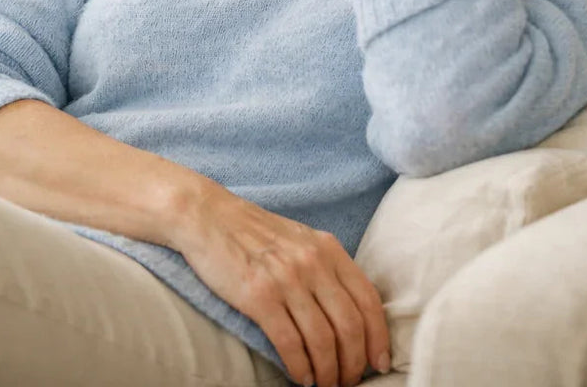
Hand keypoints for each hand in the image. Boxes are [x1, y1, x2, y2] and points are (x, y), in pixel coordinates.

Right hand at [171, 183, 390, 385]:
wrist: (207, 216)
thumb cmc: (253, 232)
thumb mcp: (301, 239)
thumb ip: (326, 267)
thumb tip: (349, 311)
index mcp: (328, 249)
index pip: (367, 300)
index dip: (378, 337)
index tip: (379, 362)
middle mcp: (313, 263)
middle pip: (349, 325)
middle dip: (354, 362)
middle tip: (350, 381)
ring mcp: (287, 279)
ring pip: (322, 339)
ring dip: (329, 371)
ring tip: (327, 384)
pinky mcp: (259, 296)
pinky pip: (289, 342)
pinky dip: (300, 367)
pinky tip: (301, 378)